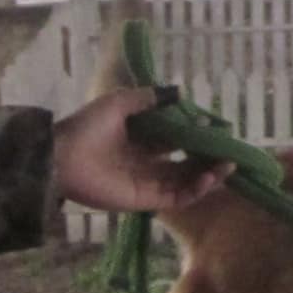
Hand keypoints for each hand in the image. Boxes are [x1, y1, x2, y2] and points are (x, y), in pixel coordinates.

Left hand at [54, 86, 230, 217]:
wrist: (61, 156)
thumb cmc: (87, 127)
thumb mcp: (119, 103)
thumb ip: (148, 99)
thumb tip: (178, 92)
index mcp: (142, 141)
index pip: (178, 141)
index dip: (199, 138)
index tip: (219, 131)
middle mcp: (148, 163)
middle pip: (186, 164)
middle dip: (210, 160)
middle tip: (231, 154)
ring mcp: (148, 183)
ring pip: (186, 183)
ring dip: (208, 177)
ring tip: (227, 168)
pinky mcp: (145, 201)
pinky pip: (176, 198)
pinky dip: (195, 191)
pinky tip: (208, 179)